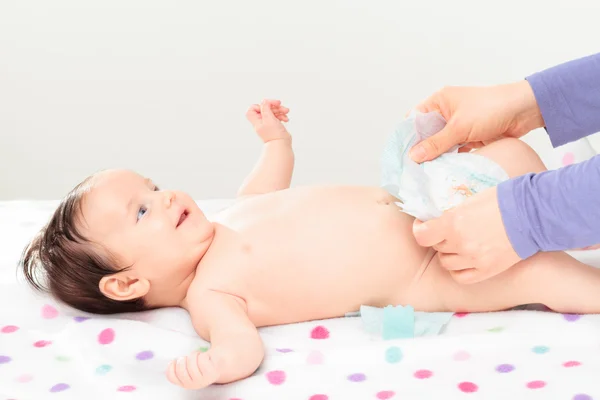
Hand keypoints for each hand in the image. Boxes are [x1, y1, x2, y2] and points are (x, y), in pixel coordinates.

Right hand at [166, 351, 219, 389]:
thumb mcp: (188, 366)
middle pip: (180, 369)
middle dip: (183, 358)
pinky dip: (202, 355)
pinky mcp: (212, 373)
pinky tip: (206, 357)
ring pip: (191, 363)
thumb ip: (179, 366)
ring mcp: (203, 380)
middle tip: (189, 357)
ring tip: (198, 356)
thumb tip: (170, 364)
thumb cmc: (201, 363)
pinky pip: (202, 360)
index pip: (171, 376)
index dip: (172, 365)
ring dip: (194, 355)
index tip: (177, 360)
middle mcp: (193, 384)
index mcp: (185, 383)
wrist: (220, 362)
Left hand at [246, 99, 289, 142]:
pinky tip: (286, 119)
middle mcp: (261, 122)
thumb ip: (265, 108)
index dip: (260, 105)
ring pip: (272, 112)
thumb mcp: (269, 119)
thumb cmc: (274, 135)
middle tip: (281, 106)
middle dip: (274, 106)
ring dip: (280, 110)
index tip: (267, 106)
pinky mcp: (275, 125)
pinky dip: (282, 116)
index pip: (252, 109)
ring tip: (286, 112)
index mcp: (257, 120)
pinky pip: (277, 117)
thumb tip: (264, 101)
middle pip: (265, 108)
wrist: (281, 145)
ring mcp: (268, 124)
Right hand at [409, 81, 543, 162]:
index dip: (407, 136)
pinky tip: (443, 171)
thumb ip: (436, 143)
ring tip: (425, 173)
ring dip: (436, 156)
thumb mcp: (459, 127)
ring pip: (440, 143)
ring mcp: (458, 125)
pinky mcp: (469, 136)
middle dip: (421, 149)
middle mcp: (446, 112)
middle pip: (426, 133)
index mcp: (439, 101)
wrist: (524, 111)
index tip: (401, 155)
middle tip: (412, 169)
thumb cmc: (491, 109)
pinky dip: (449, 159)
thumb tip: (414, 156)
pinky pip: (454, 150)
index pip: (415, 119)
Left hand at [412, 187, 520, 283]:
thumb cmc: (503, 200)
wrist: (533, 214)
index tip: (423, 225)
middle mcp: (461, 243)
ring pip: (446, 263)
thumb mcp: (470, 200)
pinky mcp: (487, 270)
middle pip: (436, 247)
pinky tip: (463, 261)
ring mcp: (474, 259)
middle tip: (447, 231)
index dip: (420, 230)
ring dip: (448, 254)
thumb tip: (437, 217)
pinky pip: (461, 277)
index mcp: (453, 222)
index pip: (422, 235)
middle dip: (439, 238)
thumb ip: (452, 213)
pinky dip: (458, 270)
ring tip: (458, 245)